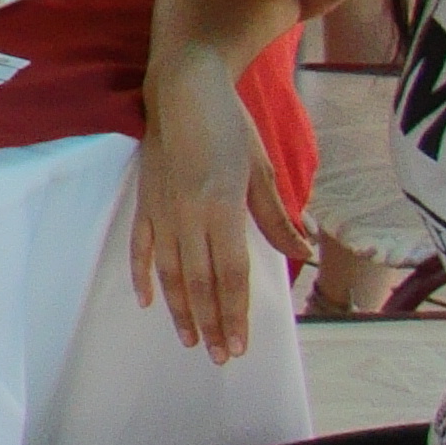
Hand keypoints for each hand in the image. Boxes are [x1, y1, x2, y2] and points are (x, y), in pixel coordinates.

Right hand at [130, 65, 311, 361]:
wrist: (182, 87)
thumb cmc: (229, 124)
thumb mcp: (262, 169)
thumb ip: (276, 218)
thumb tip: (303, 251)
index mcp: (222, 206)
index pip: (230, 274)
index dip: (235, 314)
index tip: (240, 345)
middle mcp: (188, 214)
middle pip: (200, 282)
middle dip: (211, 323)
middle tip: (219, 357)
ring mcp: (162, 209)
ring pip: (170, 272)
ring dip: (181, 310)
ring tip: (189, 340)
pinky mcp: (145, 200)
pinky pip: (141, 246)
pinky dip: (143, 275)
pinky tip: (148, 301)